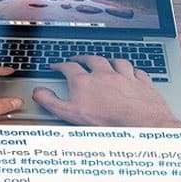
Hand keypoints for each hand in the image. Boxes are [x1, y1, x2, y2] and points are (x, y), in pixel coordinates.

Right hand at [31, 55, 180, 126]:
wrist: (140, 123)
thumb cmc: (107, 121)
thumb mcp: (71, 114)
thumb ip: (52, 102)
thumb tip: (38, 92)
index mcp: (85, 81)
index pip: (68, 68)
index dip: (59, 65)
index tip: (55, 66)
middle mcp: (105, 74)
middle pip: (92, 60)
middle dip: (83, 58)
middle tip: (77, 58)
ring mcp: (125, 76)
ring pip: (116, 62)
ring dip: (109, 60)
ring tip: (105, 61)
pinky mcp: (141, 83)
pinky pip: (136, 71)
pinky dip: (132, 70)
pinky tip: (131, 71)